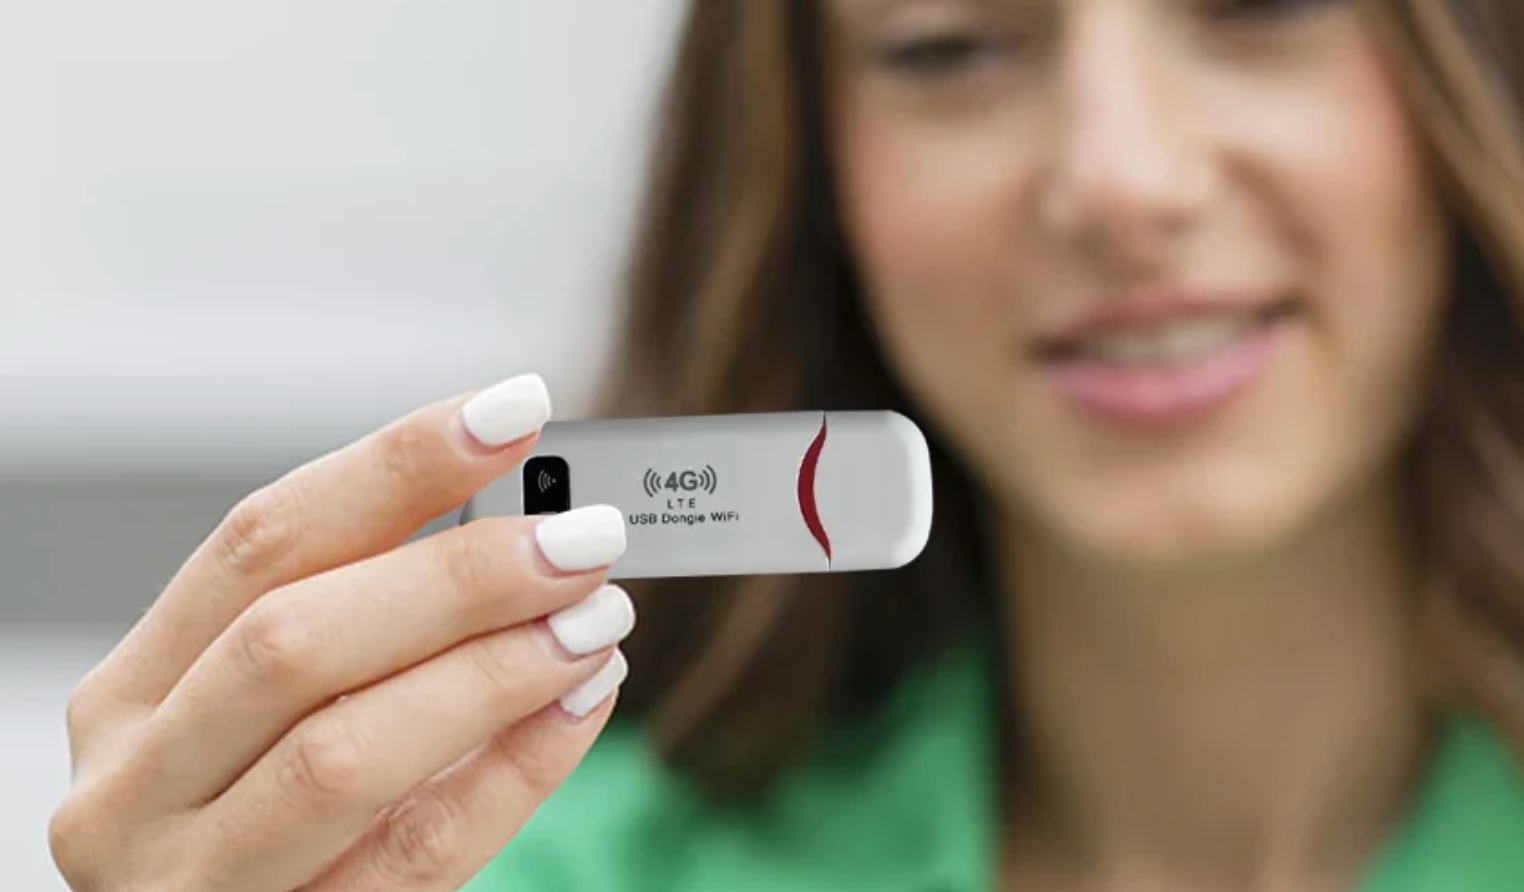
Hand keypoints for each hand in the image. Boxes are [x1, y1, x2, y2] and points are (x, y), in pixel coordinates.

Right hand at [49, 374, 635, 891]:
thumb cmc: (266, 824)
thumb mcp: (271, 718)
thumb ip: (362, 630)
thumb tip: (522, 528)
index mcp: (135, 694)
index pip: (259, 543)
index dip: (393, 467)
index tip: (514, 413)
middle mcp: (136, 785)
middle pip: (294, 640)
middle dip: (458, 576)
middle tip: (584, 539)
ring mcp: (194, 882)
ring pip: (345, 751)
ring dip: (494, 669)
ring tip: (598, 619)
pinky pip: (417, 853)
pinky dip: (514, 770)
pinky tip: (582, 706)